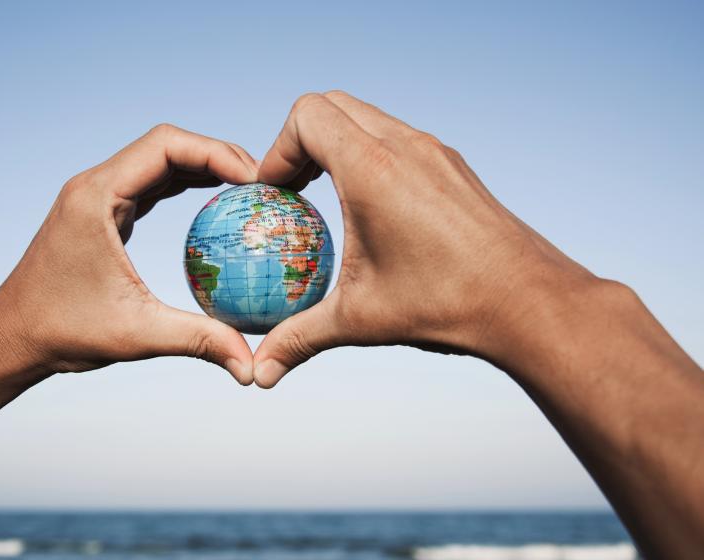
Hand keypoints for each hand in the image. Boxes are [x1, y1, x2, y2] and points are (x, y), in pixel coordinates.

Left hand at [0, 124, 257, 383]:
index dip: (216, 152)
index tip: (254, 180)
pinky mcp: (101, 213)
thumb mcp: (136, 334)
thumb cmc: (61, 331)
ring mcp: (96, 197)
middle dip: (217, 155)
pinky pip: (149, 185)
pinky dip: (184, 186)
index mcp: (96, 196)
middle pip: (167, 145)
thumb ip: (198, 341)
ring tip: (247, 189)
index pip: (166, 146)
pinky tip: (214, 202)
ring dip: (202, 168)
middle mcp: (95, 186)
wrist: (12, 337)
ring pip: (158, 162)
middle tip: (261, 184)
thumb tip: (251, 367)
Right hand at [253, 91, 596, 386]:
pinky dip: (371, 156)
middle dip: (301, 140)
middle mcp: (404, 146)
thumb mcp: (359, 321)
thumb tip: (260, 373)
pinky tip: (374, 209)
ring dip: (338, 144)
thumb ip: (300, 339)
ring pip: (368, 117)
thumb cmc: (445, 304)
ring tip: (327, 195)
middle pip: (332, 105)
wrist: (528, 300)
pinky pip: (399, 138)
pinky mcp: (454, 166)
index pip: (307, 117)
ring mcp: (434, 151)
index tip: (274, 193)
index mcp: (372, 168)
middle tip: (293, 189)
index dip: (277, 149)